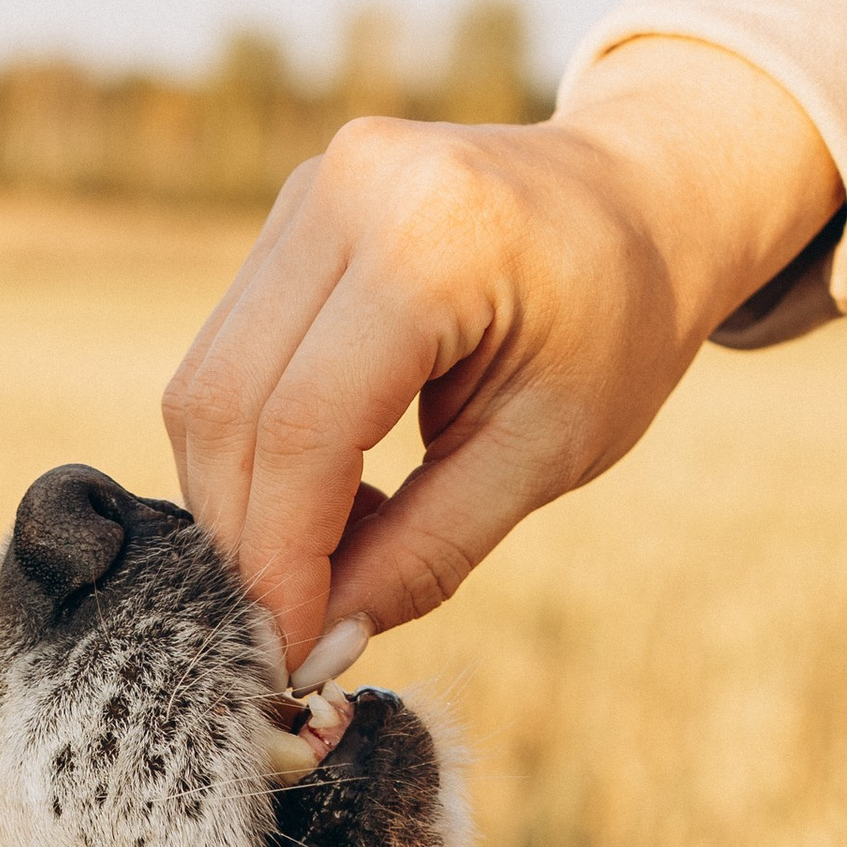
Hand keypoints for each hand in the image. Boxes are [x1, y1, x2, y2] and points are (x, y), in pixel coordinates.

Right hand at [163, 38, 842, 679]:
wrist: (640, 196)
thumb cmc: (617, 327)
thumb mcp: (546, 455)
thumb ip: (428, 552)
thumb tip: (318, 641)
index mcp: (435, 239)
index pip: (303, 427)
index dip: (278, 558)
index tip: (287, 655)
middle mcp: (348, 191)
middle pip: (227, 403)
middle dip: (243, 539)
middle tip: (286, 634)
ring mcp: (308, 193)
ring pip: (206, 385)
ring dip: (239, 501)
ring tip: (322, 563)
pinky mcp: (289, 216)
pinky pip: (226, 358)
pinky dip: (253, 452)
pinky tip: (324, 498)